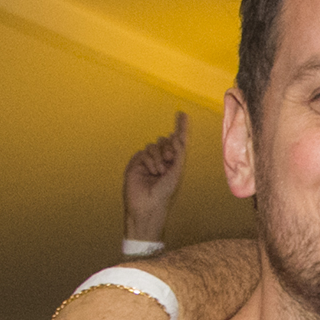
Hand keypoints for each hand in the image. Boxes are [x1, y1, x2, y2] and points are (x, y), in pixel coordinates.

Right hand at [124, 112, 188, 242]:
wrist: (147, 205)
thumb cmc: (165, 193)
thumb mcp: (176, 172)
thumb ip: (179, 153)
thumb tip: (176, 136)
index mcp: (175, 163)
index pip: (178, 142)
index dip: (181, 128)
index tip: (182, 114)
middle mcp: (162, 160)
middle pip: (165, 141)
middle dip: (168, 148)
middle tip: (170, 159)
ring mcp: (149, 160)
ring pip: (154, 145)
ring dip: (159, 157)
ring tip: (159, 172)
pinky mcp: (137, 162)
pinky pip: (144, 151)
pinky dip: (150, 160)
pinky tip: (151, 171)